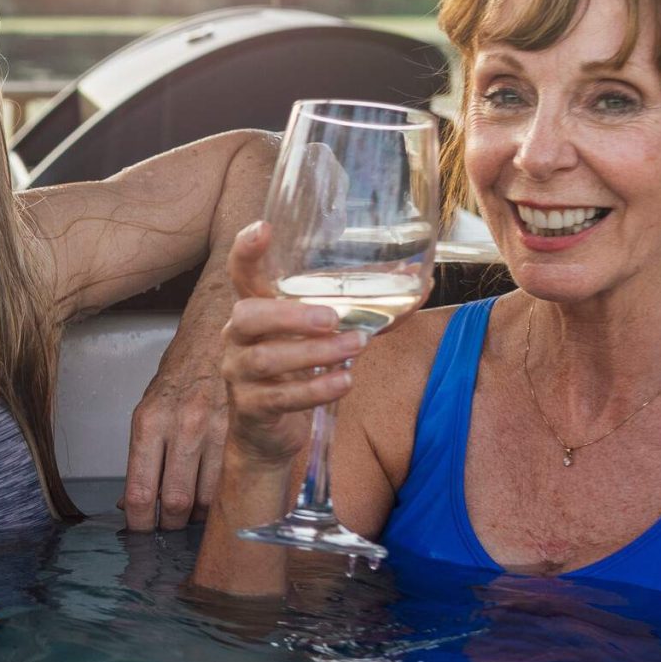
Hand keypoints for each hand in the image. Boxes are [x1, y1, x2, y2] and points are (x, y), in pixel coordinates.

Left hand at [121, 326, 227, 530]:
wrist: (218, 336)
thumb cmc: (180, 376)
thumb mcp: (149, 411)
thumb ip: (142, 457)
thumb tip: (130, 503)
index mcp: (148, 423)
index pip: (139, 491)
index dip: (140, 522)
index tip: (141, 532)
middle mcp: (181, 426)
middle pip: (174, 501)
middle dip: (170, 524)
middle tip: (168, 526)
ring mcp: (215, 428)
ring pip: (206, 497)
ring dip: (198, 515)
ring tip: (193, 513)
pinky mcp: (242, 431)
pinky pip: (230, 481)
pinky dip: (221, 496)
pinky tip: (215, 493)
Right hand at [217, 222, 366, 469]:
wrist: (267, 432)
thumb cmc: (297, 371)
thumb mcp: (319, 337)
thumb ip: (362, 312)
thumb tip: (422, 284)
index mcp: (255, 309)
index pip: (240, 272)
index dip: (246, 250)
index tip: (264, 229)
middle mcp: (238, 337)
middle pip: (247, 316)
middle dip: (290, 315)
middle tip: (332, 318)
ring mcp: (239, 373)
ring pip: (268, 358)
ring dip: (316, 352)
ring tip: (355, 347)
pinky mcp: (250, 407)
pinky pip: (280, 397)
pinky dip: (316, 389)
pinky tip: (344, 382)